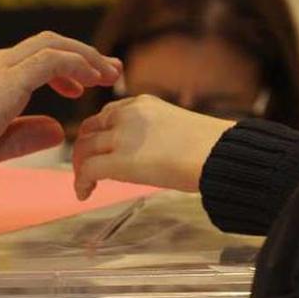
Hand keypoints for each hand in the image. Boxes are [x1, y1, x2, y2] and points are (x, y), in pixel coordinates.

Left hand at [72, 95, 234, 199]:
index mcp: (142, 104)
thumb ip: (155, 133)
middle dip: (84, 149)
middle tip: (86, 169)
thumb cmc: (212, 148)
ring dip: (79, 167)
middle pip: (89, 129)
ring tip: (85, 184)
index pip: (107, 114)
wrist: (219, 155)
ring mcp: (122, 136)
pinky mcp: (119, 161)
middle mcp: (127, 114)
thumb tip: (155, 152)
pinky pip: (87, 170)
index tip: (101, 150)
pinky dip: (81, 182)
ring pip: (83, 148)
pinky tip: (84, 194)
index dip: (99, 134)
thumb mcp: (177, 127)